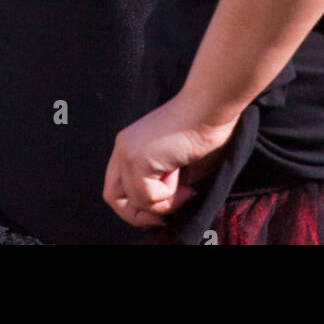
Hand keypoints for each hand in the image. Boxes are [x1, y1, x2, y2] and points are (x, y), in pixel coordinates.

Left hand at [103, 95, 238, 227]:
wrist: (210, 108)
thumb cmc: (203, 133)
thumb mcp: (177, 166)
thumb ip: (161, 184)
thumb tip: (159, 215)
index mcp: (130, 145)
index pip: (118, 188)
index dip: (140, 206)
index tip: (169, 205)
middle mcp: (122, 147)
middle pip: (113, 198)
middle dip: (142, 214)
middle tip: (171, 209)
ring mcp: (126, 152)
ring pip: (131, 203)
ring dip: (162, 203)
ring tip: (183, 186)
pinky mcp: (136, 159)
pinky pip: (146, 197)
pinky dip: (168, 195)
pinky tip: (181, 173)